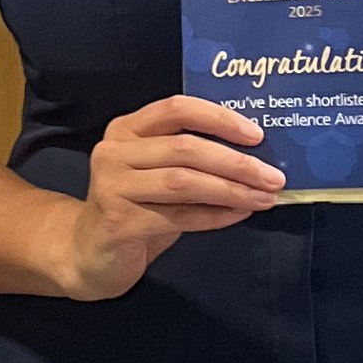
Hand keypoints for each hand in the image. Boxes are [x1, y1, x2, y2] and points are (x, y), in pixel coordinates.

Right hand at [59, 96, 283, 300]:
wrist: (89, 253)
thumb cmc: (135, 208)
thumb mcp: (158, 173)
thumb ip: (191, 157)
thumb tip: (254, 155)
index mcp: (127, 129)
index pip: (177, 108)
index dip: (219, 118)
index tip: (256, 135)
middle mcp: (115, 151)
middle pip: (186, 148)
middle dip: (237, 162)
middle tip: (273, 176)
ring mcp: (113, 186)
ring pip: (184, 181)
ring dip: (231, 190)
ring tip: (264, 197)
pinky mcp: (119, 221)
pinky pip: (179, 216)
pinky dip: (215, 215)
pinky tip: (239, 214)